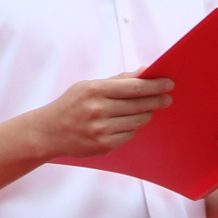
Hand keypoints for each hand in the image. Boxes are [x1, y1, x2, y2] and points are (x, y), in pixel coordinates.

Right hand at [29, 74, 174, 158]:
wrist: (48, 132)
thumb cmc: (71, 105)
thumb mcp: (89, 86)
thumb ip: (118, 80)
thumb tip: (145, 72)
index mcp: (95, 90)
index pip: (134, 87)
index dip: (155, 85)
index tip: (168, 83)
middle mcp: (98, 110)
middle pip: (140, 104)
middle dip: (157, 100)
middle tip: (167, 97)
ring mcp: (101, 130)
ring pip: (137, 121)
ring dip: (145, 114)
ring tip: (146, 109)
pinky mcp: (103, 145)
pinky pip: (129, 135)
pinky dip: (131, 128)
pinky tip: (127, 123)